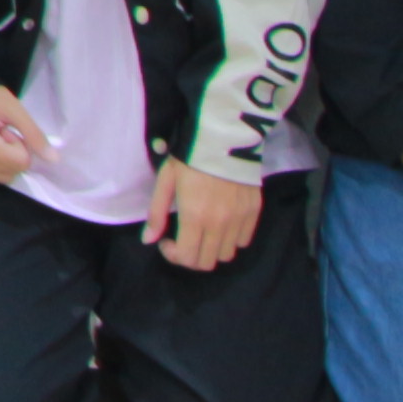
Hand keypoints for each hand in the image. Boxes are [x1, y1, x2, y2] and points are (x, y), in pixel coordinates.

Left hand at [144, 160, 263, 273]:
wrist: (223, 139)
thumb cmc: (189, 159)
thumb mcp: (165, 181)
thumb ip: (156, 213)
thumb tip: (148, 240)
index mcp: (195, 217)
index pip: (187, 257)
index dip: (174, 256)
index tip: (166, 241)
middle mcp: (220, 224)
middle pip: (207, 262)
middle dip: (190, 257)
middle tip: (183, 240)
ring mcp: (240, 220)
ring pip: (227, 255)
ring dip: (211, 249)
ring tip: (202, 232)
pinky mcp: (254, 212)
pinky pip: (244, 240)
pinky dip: (231, 240)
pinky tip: (221, 224)